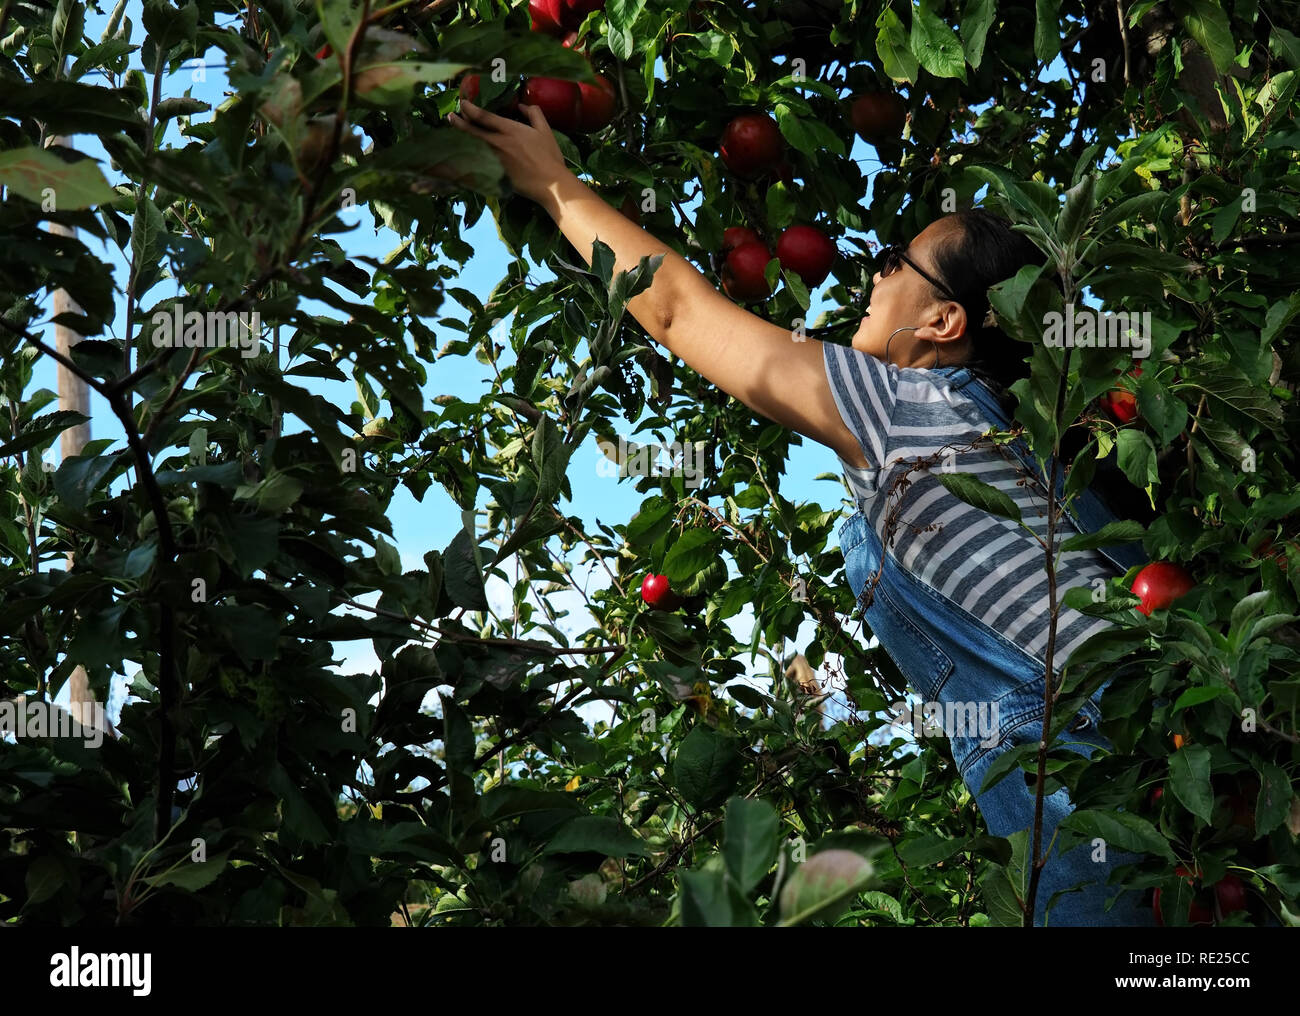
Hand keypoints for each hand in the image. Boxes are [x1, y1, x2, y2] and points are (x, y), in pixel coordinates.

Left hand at [448, 100, 571, 204]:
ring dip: (459, 139)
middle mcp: (497, 143)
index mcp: (509, 129)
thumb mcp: (545, 130)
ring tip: (451, 134)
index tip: (463, 103)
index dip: (469, 108)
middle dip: (458, 122)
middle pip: (470, 130)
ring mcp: (493, 160)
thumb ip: (534, 113)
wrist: (550, 185)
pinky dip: (465, 159)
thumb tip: (522, 105)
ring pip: (470, 146)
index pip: (482, 115)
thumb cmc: (550, 157)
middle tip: (451, 117)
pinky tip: (459, 156)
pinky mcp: (493, 174)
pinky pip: (475, 164)